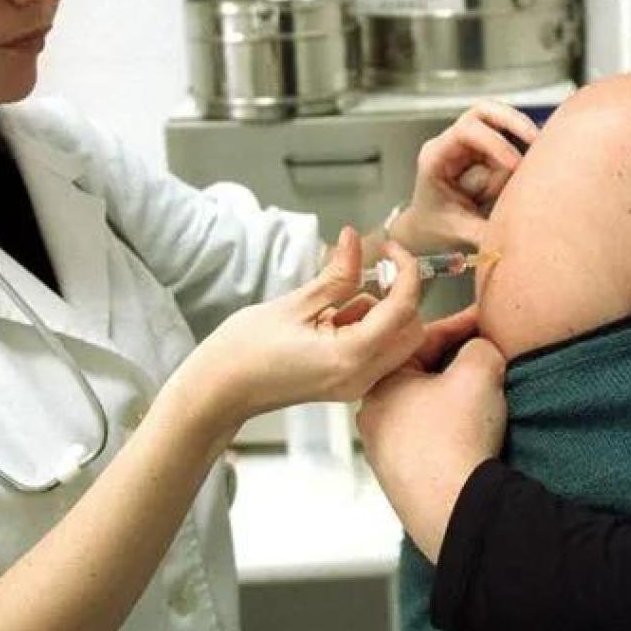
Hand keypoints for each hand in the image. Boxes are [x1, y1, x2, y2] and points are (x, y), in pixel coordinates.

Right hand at [167, 227, 425, 434]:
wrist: (219, 391)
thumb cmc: (245, 351)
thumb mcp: (295, 304)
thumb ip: (336, 274)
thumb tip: (356, 239)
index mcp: (351, 357)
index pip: (403, 310)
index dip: (405, 271)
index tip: (390, 248)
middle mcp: (360, 377)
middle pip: (411, 331)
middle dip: (399, 297)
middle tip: (370, 272)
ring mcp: (354, 385)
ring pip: (395, 342)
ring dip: (379, 313)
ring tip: (330, 306)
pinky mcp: (346, 384)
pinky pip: (375, 352)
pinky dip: (364, 329)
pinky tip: (327, 322)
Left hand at [358, 325, 507, 562]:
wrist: (453, 508)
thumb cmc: (455, 440)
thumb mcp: (479, 371)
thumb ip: (480, 345)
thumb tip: (481, 349)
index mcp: (380, 383)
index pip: (424, 340)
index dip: (461, 325)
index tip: (484, 320)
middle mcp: (373, 416)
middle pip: (423, 375)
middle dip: (456, 365)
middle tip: (488, 359)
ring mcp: (384, 451)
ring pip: (425, 410)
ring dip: (454, 401)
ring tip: (484, 399)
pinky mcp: (402, 479)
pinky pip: (429, 442)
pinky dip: (450, 432)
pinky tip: (472, 436)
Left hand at [396, 101, 540, 251]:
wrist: (427, 229)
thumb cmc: (435, 228)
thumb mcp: (460, 233)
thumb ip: (486, 233)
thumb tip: (518, 237)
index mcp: (435, 157)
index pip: (466, 131)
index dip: (495, 143)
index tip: (516, 166)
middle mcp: (451, 143)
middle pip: (485, 111)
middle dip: (515, 123)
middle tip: (538, 142)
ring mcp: (469, 145)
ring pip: (503, 126)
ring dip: (518, 147)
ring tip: (523, 174)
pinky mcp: (485, 151)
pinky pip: (510, 140)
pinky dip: (523, 150)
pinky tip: (529, 170)